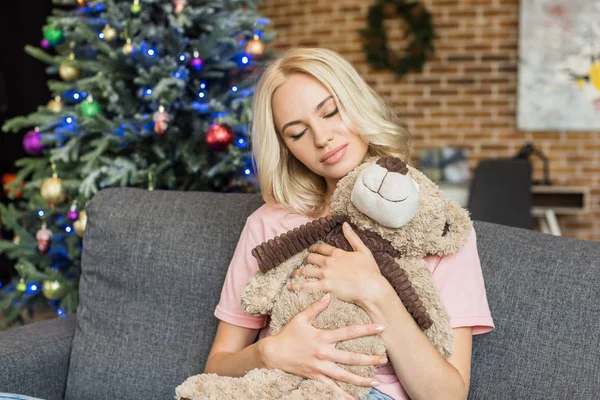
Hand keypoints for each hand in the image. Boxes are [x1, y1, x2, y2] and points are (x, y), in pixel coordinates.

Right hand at [260, 293, 386, 399]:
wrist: (273, 354)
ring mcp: (320, 368)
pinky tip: (353, 398)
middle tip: (384, 360)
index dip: (366, 330)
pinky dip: (342, 394)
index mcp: (322, 337)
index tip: (381, 328)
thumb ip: (316, 307)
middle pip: (351, 357)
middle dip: (369, 359)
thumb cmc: (287, 335)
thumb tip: (329, 295)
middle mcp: (323, 354)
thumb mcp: (301, 318)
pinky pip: (331, 388)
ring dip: (361, 379)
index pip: (348, 332)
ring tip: (376, 382)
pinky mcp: (315, 377)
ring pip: (344, 375)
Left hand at [289, 222, 387, 306]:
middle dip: (306, 260)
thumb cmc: (370, 271)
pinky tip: (291, 287)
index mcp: (338, 253)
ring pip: (306, 271)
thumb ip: (353, 237)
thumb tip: (345, 224)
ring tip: (293, 274)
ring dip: (298, 272)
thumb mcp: (364, 250)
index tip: (310, 249)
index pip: (321, 248)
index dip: (314, 248)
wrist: (371, 288)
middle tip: (303, 262)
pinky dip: (297, 286)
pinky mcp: (324, 287)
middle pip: (311, 258)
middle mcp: (329, 262)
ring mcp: (326, 274)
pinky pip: (306, 285)